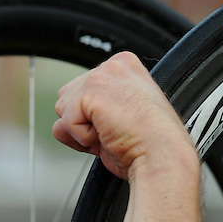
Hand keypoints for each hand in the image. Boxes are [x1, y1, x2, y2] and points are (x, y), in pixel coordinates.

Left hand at [52, 51, 193, 178]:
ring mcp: (101, 76)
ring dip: (81, 132)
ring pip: (62, 110)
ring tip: (111, 132)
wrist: (161, 155)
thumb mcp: (121, 112)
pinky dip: (81, 139)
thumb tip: (65, 113)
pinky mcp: (91, 92)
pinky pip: (64, 124)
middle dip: (82, 122)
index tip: (119, 123)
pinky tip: (106, 135)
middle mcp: (112, 66)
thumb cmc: (148, 142)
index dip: (92, 117)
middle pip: (67, 98)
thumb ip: (99, 102)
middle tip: (113, 130)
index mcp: (123, 67)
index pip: (81, 91)